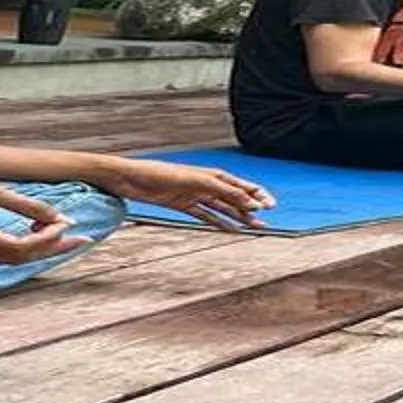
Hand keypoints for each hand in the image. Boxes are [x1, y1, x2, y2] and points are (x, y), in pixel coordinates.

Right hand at [0, 178, 88, 264]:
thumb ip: (19, 204)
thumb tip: (56, 217)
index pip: (14, 249)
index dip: (44, 241)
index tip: (66, 225)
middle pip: (16, 259)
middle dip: (49, 249)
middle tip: (82, 238)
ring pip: (8, 260)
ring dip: (36, 248)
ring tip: (64, 234)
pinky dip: (19, 246)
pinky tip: (35, 233)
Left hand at [102, 158, 274, 231]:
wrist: (132, 179)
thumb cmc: (161, 174)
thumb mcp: (196, 182)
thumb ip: (224, 191)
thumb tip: (249, 201)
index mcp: (212, 175)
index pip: (241, 186)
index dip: (256, 195)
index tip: (271, 206)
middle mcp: (205, 184)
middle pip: (234, 198)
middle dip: (250, 210)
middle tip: (265, 223)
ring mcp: (194, 195)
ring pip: (222, 208)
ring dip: (237, 218)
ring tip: (252, 228)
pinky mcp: (182, 205)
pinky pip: (205, 215)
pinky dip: (218, 222)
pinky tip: (228, 229)